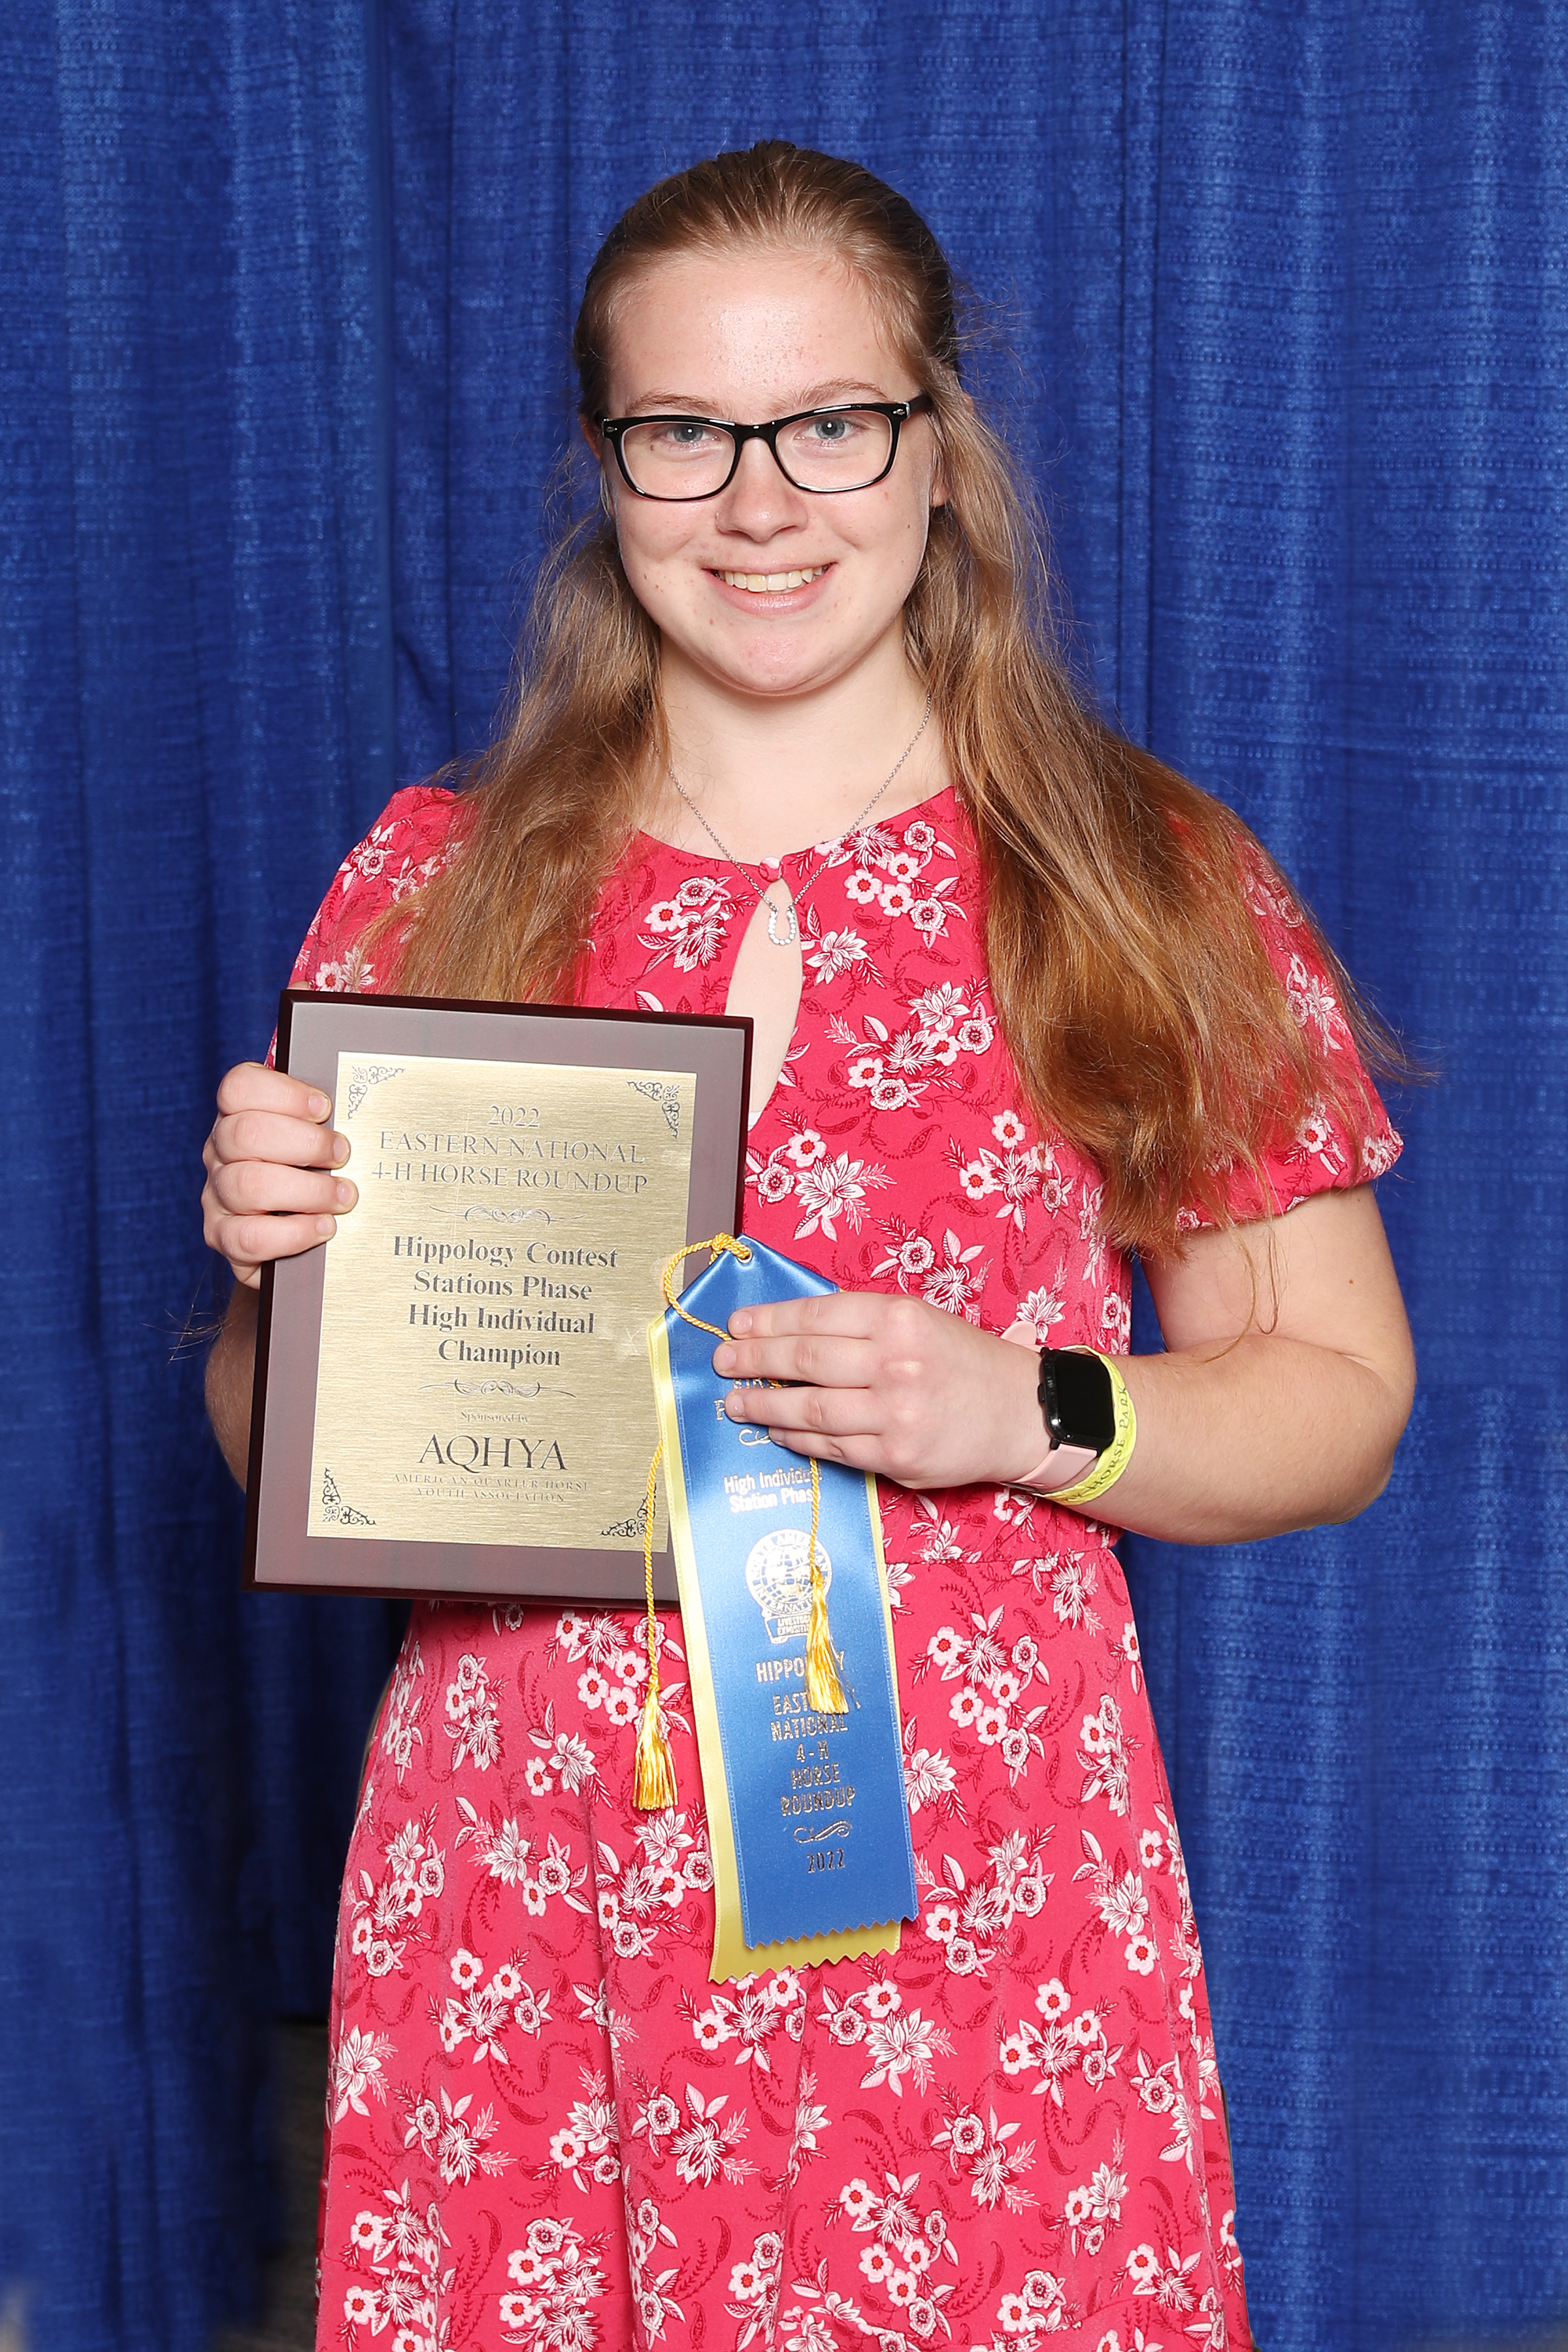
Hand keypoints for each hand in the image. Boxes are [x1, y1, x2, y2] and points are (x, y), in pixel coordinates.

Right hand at [201, 1060, 355, 1286]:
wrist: (283, 1241)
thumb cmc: (307, 1175)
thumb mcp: (313, 1140)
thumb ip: (325, 1122)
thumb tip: (359, 1112)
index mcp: (238, 1116)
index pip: (239, 1087)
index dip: (284, 1094)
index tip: (324, 1108)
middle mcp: (220, 1151)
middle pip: (246, 1133)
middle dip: (306, 1143)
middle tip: (342, 1155)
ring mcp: (217, 1195)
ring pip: (249, 1185)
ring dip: (308, 1191)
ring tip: (343, 1197)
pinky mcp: (223, 1237)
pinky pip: (249, 1236)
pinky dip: (294, 1233)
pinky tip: (323, 1227)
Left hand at [712, 1290, 1050, 1490]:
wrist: (1020, 1412)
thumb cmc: (964, 1361)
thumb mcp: (920, 1321)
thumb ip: (862, 1324)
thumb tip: (790, 1331)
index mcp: (899, 1319)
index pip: (816, 1316)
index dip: (768, 1321)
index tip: (736, 1325)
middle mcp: (895, 1363)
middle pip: (804, 1359)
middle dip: (754, 1360)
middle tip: (723, 1361)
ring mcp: (894, 1414)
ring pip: (810, 1409)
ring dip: (763, 1404)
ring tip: (736, 1401)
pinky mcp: (896, 1458)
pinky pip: (831, 1447)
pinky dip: (797, 1438)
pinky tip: (776, 1429)